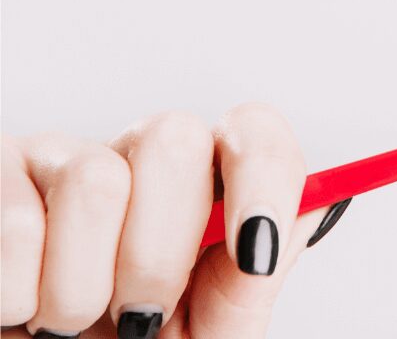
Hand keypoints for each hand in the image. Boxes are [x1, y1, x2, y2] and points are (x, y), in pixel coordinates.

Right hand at [1, 103, 349, 337]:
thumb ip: (251, 280)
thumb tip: (311, 204)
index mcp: (206, 189)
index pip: (255, 131)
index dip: (264, 179)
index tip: (254, 254)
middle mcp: (144, 161)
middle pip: (176, 140)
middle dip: (157, 254)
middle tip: (139, 318)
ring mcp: (69, 161)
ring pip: (97, 181)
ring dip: (81, 290)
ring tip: (70, 321)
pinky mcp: (2, 174)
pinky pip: (16, 222)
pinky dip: (19, 296)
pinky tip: (21, 308)